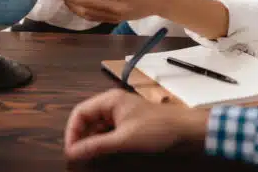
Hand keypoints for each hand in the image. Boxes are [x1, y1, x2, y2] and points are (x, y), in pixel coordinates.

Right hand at [64, 89, 207, 160]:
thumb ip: (96, 146)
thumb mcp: (124, 140)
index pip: (79, 112)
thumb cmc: (156, 130)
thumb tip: (72, 152)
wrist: (186, 130)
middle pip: (87, 118)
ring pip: (97, 126)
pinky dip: (102, 141)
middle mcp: (113, 103)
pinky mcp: (129, 123)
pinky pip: (108, 131)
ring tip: (86, 157)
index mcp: (109, 100)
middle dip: (79, 137)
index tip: (70, 152)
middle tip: (76, 157)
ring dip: (90, 140)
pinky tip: (101, 153)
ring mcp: (121, 113)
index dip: (71, 132)